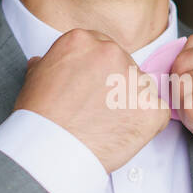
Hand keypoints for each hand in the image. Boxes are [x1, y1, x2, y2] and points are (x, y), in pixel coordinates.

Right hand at [13, 28, 169, 173]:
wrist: (50, 151)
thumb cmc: (38, 119)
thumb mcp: (34, 80)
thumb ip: (47, 65)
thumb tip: (42, 62)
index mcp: (83, 41)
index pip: (102, 48)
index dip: (98, 72)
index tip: (91, 90)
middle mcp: (111, 53)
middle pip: (125, 66)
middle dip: (116, 87)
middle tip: (98, 111)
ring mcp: (135, 80)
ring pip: (142, 88)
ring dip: (132, 104)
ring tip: (109, 125)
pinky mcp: (151, 108)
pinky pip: (159, 113)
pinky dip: (147, 126)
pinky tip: (125, 136)